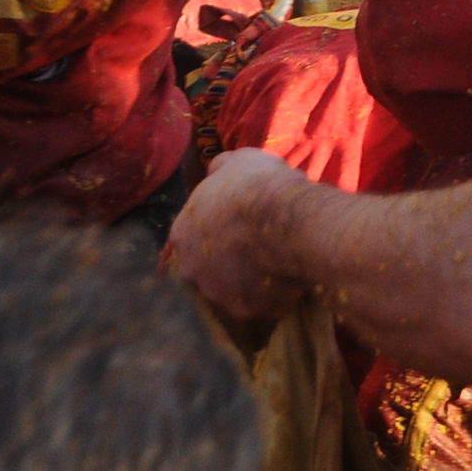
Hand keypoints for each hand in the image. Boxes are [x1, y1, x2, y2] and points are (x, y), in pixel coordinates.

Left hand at [163, 150, 309, 318]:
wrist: (288, 218)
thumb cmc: (258, 185)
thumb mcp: (236, 161)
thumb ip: (220, 170)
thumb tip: (216, 171)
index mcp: (182, 233)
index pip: (191, 237)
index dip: (217, 231)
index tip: (239, 225)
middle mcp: (191, 268)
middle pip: (208, 268)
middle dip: (228, 261)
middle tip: (258, 245)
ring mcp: (218, 293)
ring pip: (233, 289)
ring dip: (249, 280)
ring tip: (277, 261)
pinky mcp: (247, 309)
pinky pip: (260, 303)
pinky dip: (272, 294)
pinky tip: (289, 277)